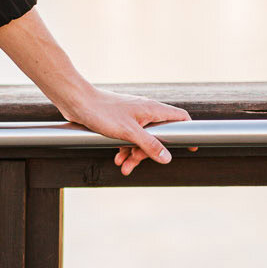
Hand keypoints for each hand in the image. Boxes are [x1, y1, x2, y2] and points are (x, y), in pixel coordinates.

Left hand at [65, 87, 191, 175]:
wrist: (77, 101)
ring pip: (141, 139)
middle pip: (158, 135)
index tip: (189, 146)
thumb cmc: (102, 112)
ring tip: (123, 166)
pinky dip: (124, 149)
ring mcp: (132, 116)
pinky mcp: (119, 121)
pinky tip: (118, 158)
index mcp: (152, 109)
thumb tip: (167, 158)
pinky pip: (128, 138)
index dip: (187, 131)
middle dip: (148, 153)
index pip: (179, 118)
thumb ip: (149, 145)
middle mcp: (144, 111)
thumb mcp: (128, 132)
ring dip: (134, 154)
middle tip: (135, 163)